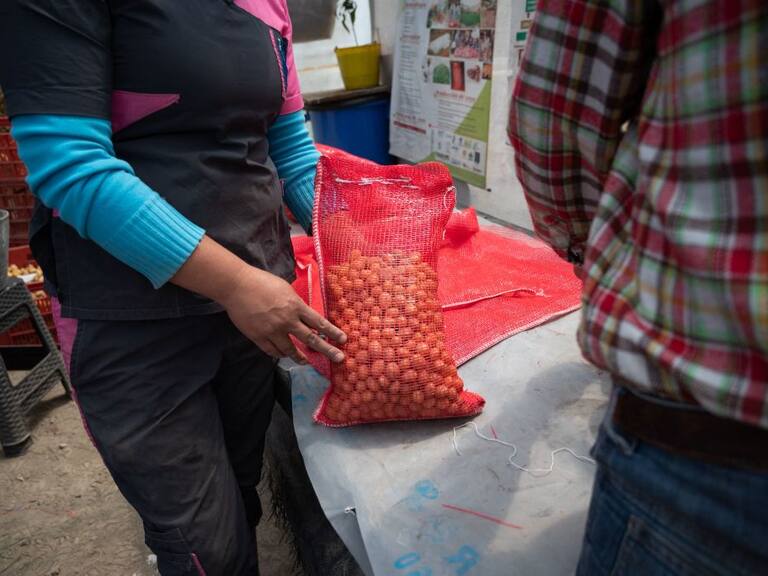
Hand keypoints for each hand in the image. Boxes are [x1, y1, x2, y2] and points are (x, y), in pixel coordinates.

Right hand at [222, 265, 345, 362]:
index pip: (319, 322)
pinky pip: (272, 351)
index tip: (343, 340)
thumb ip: (296, 304)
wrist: (237, 286)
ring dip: (300, 357)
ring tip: (306, 362)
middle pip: (311, 339)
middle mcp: (287, 321)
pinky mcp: (258, 337)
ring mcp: (272, 331)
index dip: (332, 332)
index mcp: (295, 306)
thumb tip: (304, 314)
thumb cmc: (262, 282)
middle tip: (339, 359)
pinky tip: (283, 354)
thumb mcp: (285, 289)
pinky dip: (279, 354)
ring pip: (290, 350)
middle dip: (327, 350)